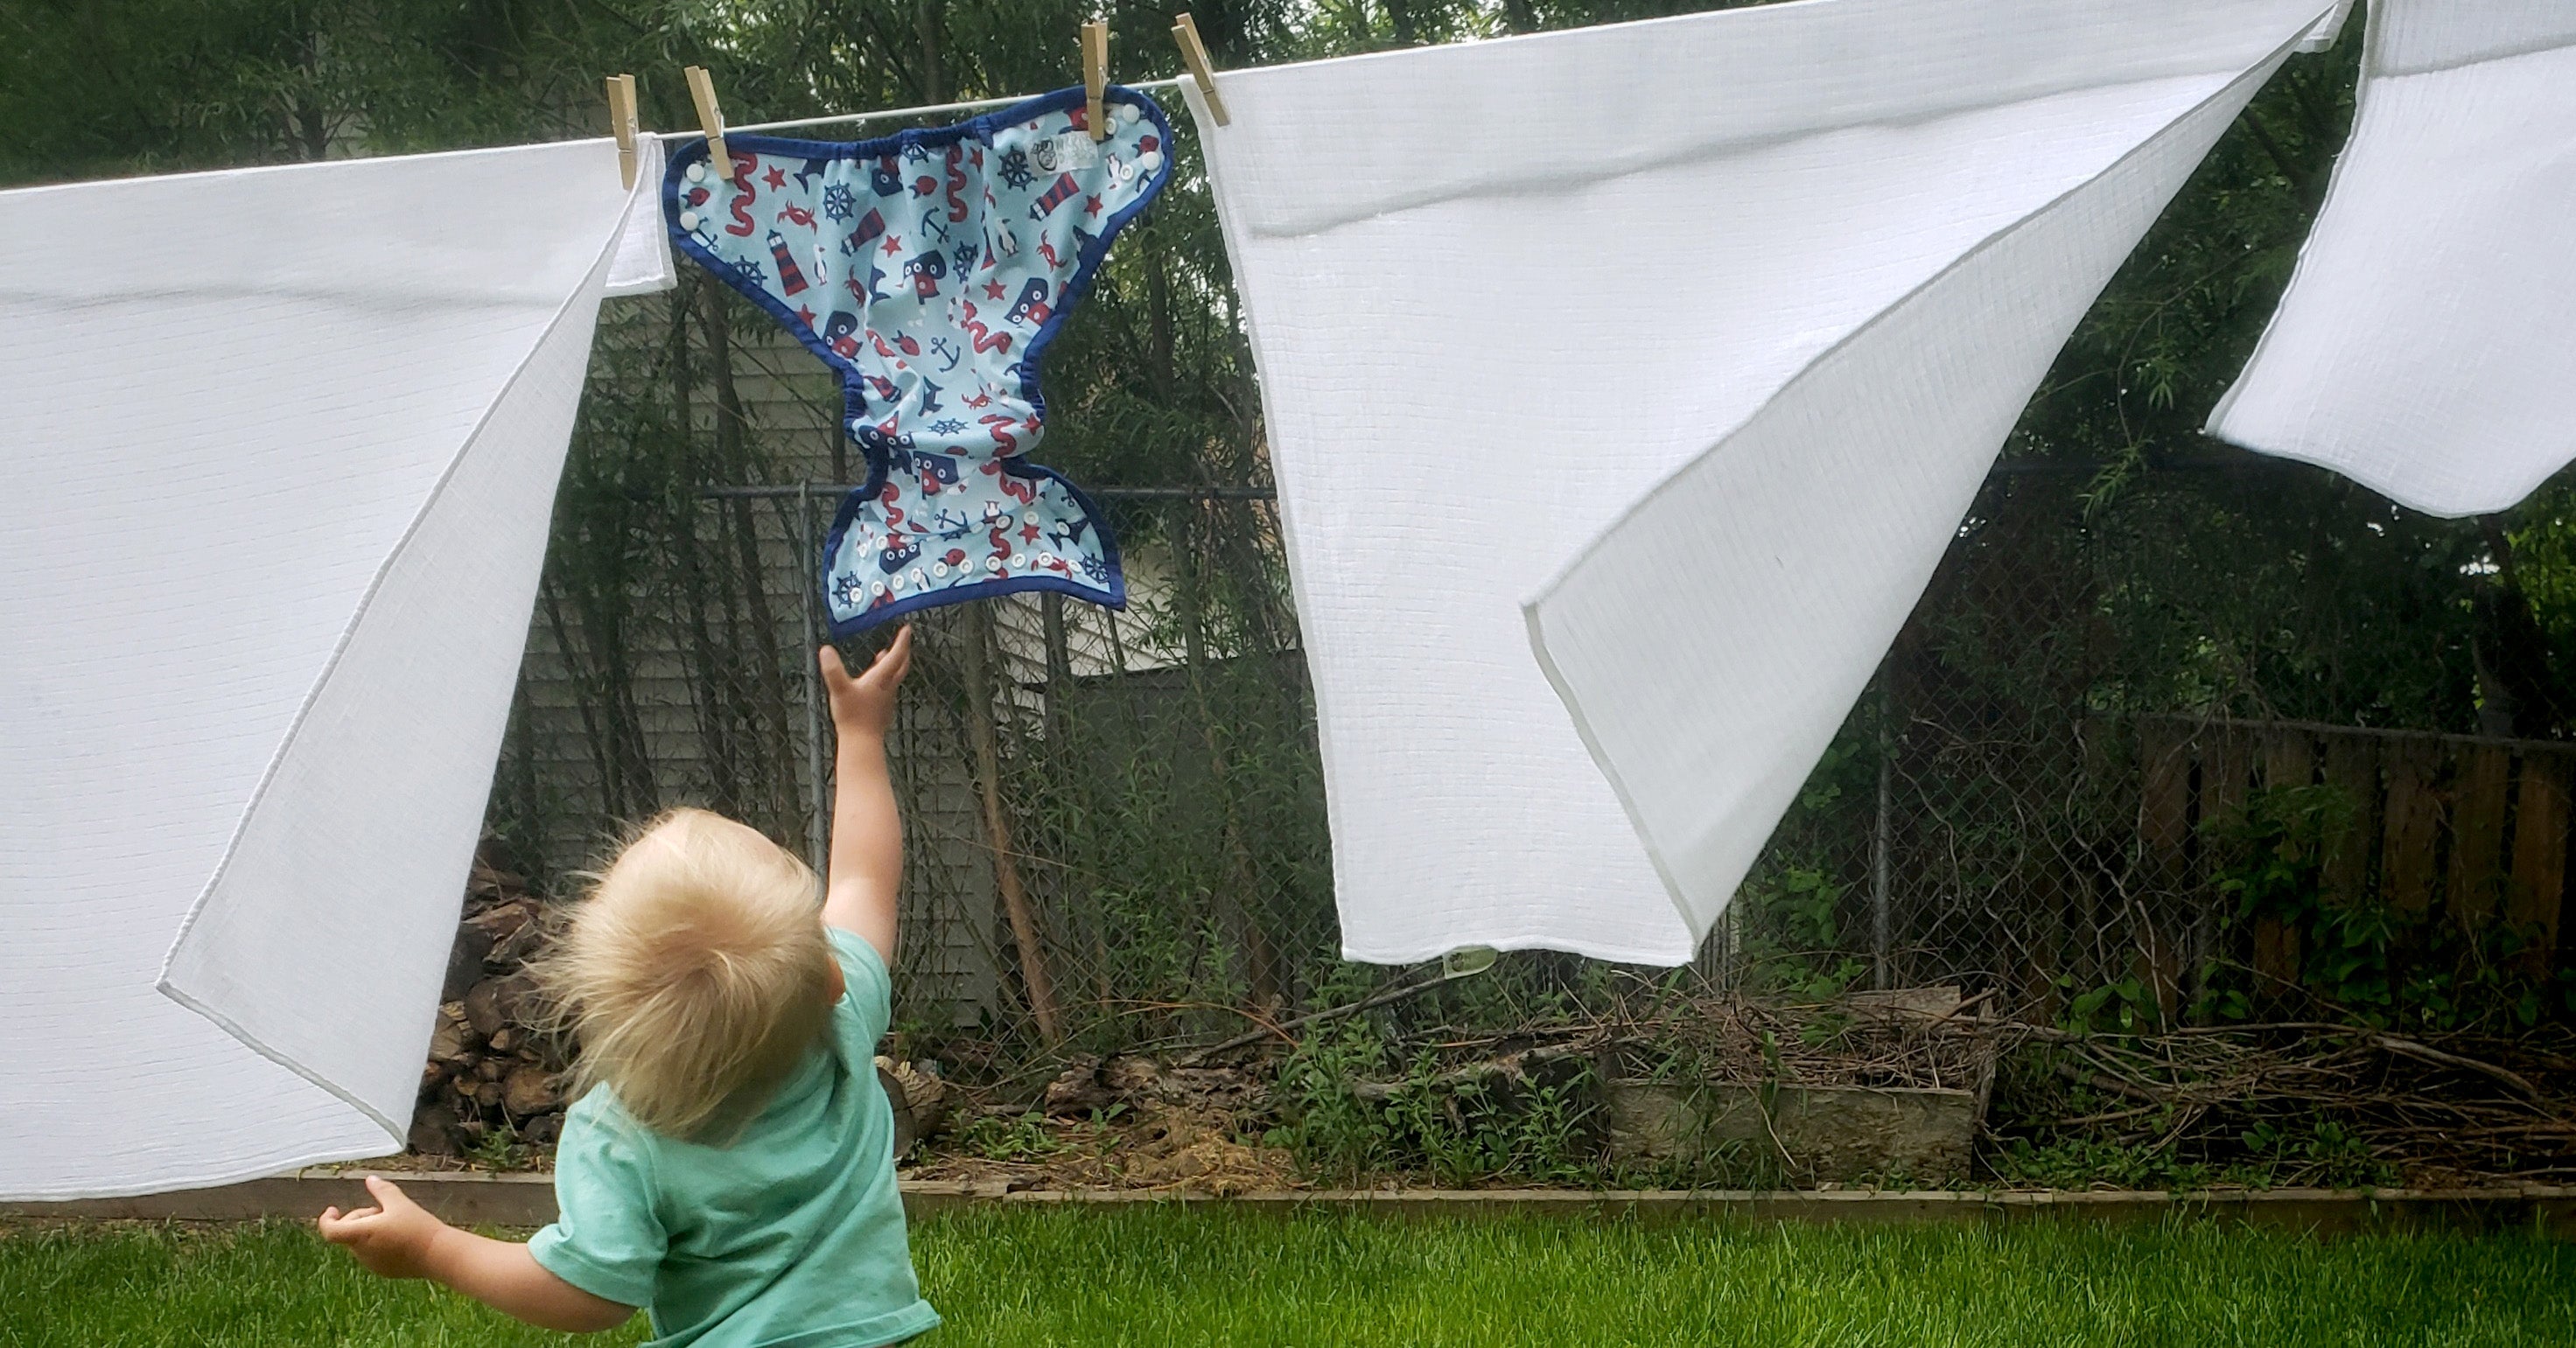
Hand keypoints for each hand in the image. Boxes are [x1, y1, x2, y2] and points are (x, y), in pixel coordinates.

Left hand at [318, 1176, 449, 1279]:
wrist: (437, 1254)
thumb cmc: (417, 1227)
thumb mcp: (399, 1203)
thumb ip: (381, 1190)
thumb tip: (370, 1179)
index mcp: (360, 1234)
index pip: (329, 1231)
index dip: (326, 1219)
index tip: (333, 1209)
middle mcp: (361, 1252)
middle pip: (349, 1231)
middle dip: (360, 1218)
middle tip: (384, 1210)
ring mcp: (371, 1263)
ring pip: (361, 1242)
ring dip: (370, 1230)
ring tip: (396, 1223)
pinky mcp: (383, 1270)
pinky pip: (372, 1253)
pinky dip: (378, 1243)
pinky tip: (401, 1237)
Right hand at [821, 625, 911, 740]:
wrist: (862, 743)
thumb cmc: (852, 717)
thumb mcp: (839, 690)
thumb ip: (832, 670)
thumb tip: (825, 649)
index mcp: (881, 679)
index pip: (896, 656)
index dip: (902, 641)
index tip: (907, 629)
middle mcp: (888, 688)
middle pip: (901, 665)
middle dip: (903, 651)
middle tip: (904, 639)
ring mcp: (886, 699)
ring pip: (894, 677)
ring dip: (892, 664)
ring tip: (883, 655)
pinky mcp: (882, 709)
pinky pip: (886, 688)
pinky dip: (883, 678)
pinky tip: (873, 682)